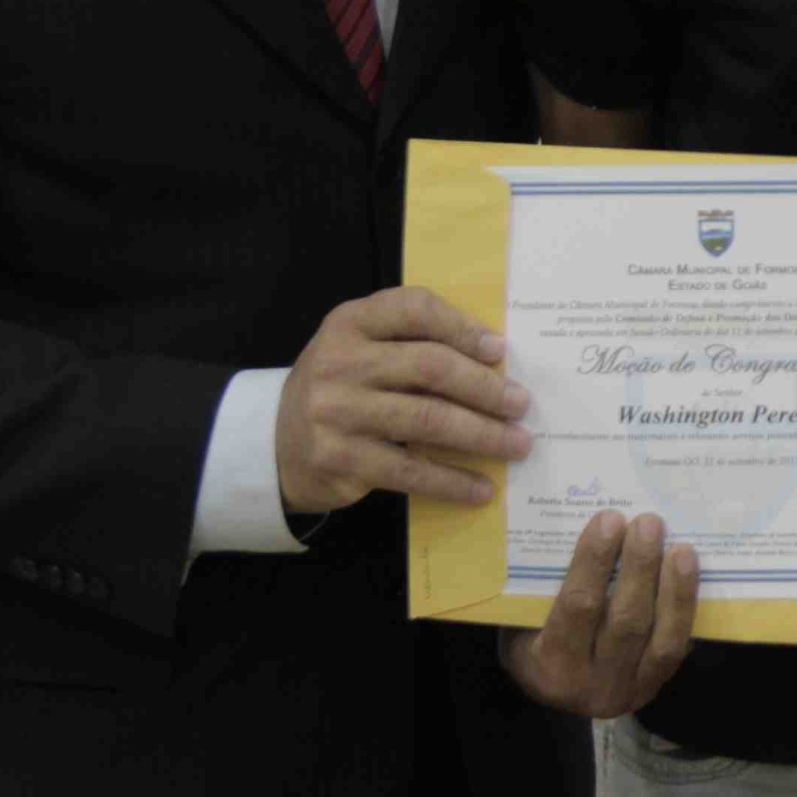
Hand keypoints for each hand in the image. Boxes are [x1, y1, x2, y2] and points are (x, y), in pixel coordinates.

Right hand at [273, 287, 527, 516]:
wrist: (275, 444)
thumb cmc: (341, 389)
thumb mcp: (361, 349)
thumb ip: (411, 343)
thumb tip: (494, 361)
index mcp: (350, 322)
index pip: (415, 309)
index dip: (462, 328)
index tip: (499, 351)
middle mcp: (340, 362)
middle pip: (431, 367)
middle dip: (485, 387)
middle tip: (521, 404)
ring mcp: (337, 412)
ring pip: (428, 420)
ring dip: (482, 435)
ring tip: (517, 443)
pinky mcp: (340, 459)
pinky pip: (411, 471)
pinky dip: (452, 480)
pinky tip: (481, 487)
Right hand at [498, 510, 697, 717]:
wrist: (555, 699)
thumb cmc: (535, 643)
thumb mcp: (524, 623)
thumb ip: (547, 587)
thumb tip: (585, 527)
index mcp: (549, 664)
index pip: (577, 606)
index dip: (595, 561)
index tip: (610, 519)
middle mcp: (591, 683)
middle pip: (625, 621)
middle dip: (640, 567)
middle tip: (649, 523)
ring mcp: (627, 690)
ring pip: (660, 638)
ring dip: (674, 588)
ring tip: (680, 548)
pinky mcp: (655, 688)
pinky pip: (677, 648)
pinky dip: (685, 610)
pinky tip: (689, 579)